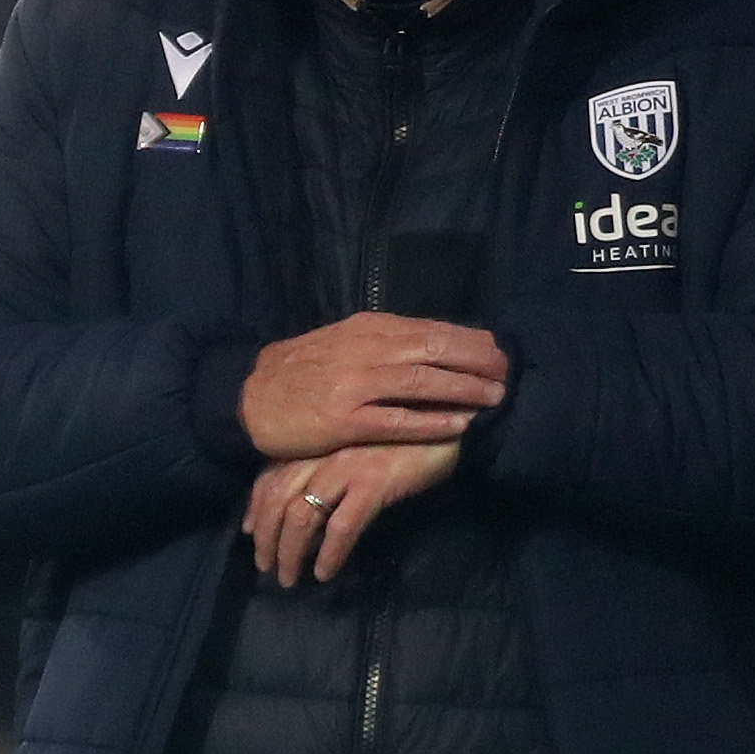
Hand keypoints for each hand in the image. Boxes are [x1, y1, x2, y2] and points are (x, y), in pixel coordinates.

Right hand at [239, 311, 507, 459]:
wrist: (248, 397)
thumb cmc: (299, 372)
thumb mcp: (341, 342)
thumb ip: (382, 342)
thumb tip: (429, 343)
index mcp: (367, 328)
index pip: (430, 328)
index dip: (469, 340)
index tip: (497, 350)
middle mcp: (366, 350)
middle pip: (435, 349)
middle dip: (477, 361)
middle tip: (507, 372)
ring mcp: (355, 385)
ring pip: (422, 383)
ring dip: (464, 390)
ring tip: (494, 397)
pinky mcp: (344, 420)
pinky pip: (397, 421)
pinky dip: (431, 422)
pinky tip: (458, 425)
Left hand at [247, 442, 460, 583]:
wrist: (450, 423)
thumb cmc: (405, 433)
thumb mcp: (356, 444)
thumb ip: (329, 464)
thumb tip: (305, 505)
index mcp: (318, 440)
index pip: (270, 475)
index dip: (256, 506)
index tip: (250, 532)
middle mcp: (324, 451)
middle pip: (278, 499)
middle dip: (266, 537)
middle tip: (266, 567)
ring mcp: (347, 466)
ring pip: (302, 515)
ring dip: (290, 552)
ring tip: (289, 578)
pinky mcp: (374, 482)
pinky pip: (342, 526)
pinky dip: (329, 553)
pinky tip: (324, 572)